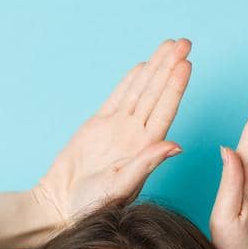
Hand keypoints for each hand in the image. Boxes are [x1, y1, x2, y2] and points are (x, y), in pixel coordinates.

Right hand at [30, 38, 191, 233]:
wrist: (60, 207)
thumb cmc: (91, 206)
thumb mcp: (121, 186)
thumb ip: (147, 163)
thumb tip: (177, 146)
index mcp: (144, 149)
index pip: (165, 111)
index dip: (176, 86)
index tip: (186, 64)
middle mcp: (135, 135)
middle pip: (157, 93)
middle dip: (170, 67)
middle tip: (185, 42)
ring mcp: (118, 129)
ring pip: (141, 90)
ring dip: (155, 67)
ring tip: (170, 45)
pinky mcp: (98, 126)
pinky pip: (118, 97)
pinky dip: (130, 81)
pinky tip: (144, 66)